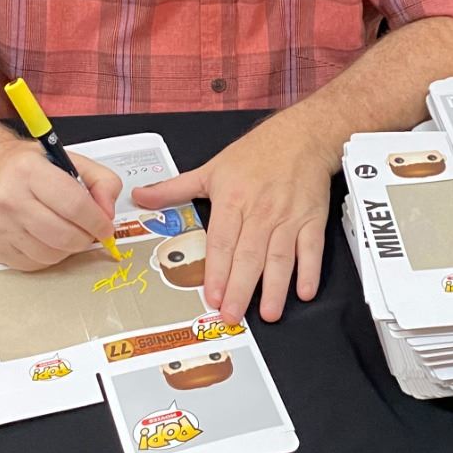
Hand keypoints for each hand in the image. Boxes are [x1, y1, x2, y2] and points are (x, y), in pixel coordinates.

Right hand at [0, 140, 121, 270]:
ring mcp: (0, 227)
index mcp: (29, 171)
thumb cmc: (23, 166)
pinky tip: (47, 239)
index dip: (98, 221)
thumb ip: (100, 180)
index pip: (75, 205)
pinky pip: (35, 265)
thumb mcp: (66, 159)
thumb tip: (108, 211)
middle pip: (64, 236)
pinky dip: (49, 256)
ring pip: (52, 255)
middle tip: (89, 231)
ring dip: (68, 248)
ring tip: (66, 230)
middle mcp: (10, 199)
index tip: (105, 226)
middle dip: (86, 238)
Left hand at [131, 116, 335, 323]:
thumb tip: (141, 197)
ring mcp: (288, 217)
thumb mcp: (211, 168)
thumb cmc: (256, 154)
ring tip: (267, 313)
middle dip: (240, 288)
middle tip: (232, 315)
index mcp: (233, 200)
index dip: (217, 271)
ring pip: (280, 257)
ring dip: (274, 287)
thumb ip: (174, 189)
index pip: (222, 242)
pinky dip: (309, 271)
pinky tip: (304, 292)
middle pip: (249, 255)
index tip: (211, 296)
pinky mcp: (312, 219)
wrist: (300, 137)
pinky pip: (311, 249)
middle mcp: (260, 211)